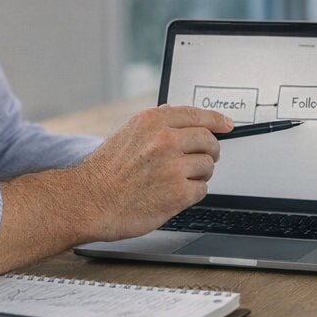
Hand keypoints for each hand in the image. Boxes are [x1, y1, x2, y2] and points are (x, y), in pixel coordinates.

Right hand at [74, 105, 232, 241]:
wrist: (89, 201)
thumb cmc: (105, 173)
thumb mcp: (127, 134)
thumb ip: (155, 125)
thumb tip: (179, 116)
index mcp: (152, 121)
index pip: (197, 115)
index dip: (216, 121)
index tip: (227, 125)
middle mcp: (165, 139)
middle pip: (209, 141)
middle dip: (210, 151)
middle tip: (204, 159)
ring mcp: (173, 166)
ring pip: (208, 166)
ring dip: (198, 175)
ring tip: (176, 181)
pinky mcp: (178, 192)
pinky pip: (202, 189)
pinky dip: (191, 193)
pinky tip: (172, 194)